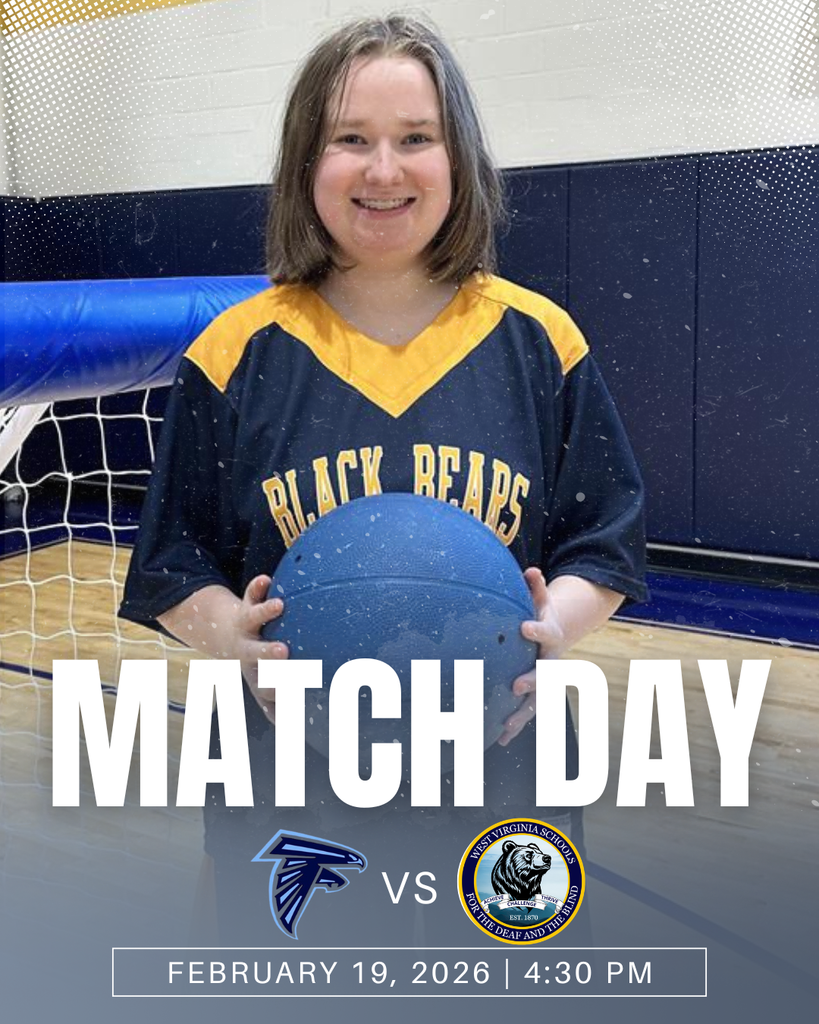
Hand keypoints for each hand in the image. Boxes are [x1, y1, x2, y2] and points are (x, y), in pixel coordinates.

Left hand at [229, 574, 288, 720]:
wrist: (221, 634)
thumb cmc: (253, 663)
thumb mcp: (262, 685)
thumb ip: (279, 705)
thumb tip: (300, 732)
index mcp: (254, 673)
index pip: (265, 687)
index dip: (276, 691)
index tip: (294, 693)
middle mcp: (247, 650)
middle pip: (255, 654)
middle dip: (268, 653)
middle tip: (284, 652)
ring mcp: (246, 627)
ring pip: (253, 619)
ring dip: (265, 613)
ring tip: (279, 606)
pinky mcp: (247, 605)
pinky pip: (251, 594)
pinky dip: (258, 588)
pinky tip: (268, 580)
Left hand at [497, 567, 565, 746]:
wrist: (556, 636)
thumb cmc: (539, 615)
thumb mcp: (540, 600)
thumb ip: (536, 587)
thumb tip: (530, 570)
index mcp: (551, 636)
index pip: (546, 632)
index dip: (537, 630)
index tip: (524, 627)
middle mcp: (551, 662)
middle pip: (545, 674)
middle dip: (531, 681)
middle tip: (515, 686)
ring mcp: (544, 682)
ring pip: (537, 702)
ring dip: (522, 715)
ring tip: (506, 726)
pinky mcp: (535, 697)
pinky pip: (525, 714)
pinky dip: (513, 727)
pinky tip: (498, 741)